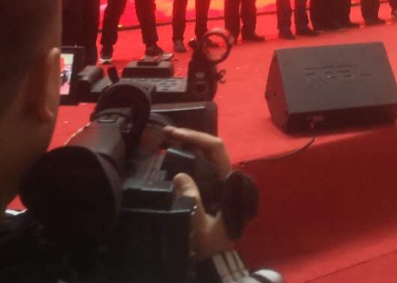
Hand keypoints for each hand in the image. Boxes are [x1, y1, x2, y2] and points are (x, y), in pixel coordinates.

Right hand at [163, 126, 235, 258]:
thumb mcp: (200, 225)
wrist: (215, 262)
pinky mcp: (212, 190)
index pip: (217, 150)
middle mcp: (227, 179)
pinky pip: (201, 168)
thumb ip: (193, 201)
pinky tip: (172, 157)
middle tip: (166, 133)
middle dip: (190, 137)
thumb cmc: (211, 246)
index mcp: (230, 184)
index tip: (176, 134)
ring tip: (166, 139)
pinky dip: (187, 158)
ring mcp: (220, 183)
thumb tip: (180, 175)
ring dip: (188, 145)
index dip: (198, 138)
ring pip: (206, 156)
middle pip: (211, 148)